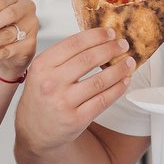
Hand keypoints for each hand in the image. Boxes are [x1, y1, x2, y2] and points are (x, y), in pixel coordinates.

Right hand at [15, 28, 134, 152]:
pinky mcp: (76, 119)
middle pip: (89, 59)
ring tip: (129, 63)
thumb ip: (63, 57)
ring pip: (100, 81)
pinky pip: (103, 100)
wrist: (34, 131)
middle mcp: (51, 83)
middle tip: (123, 45)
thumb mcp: (41, 72)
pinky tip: (124, 81)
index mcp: (42, 65)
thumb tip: (97, 40)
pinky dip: (118, 89)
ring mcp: (63, 102)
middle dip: (111, 49)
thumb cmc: (40, 98)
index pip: (74, 43)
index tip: (110, 33)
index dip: (97, 36)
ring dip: (119, 69)